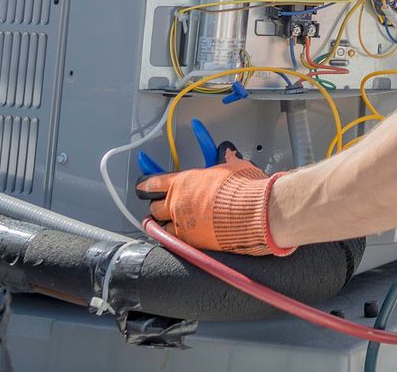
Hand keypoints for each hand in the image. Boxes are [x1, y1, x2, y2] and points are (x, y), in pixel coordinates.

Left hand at [137, 151, 291, 254]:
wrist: (254, 214)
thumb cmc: (243, 189)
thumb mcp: (235, 167)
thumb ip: (226, 161)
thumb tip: (227, 153)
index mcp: (184, 183)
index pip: (154, 183)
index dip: (146, 184)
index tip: (142, 186)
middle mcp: (178, 204)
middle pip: (154, 207)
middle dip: (157, 206)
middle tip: (161, 205)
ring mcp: (184, 226)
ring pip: (163, 227)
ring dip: (166, 224)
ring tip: (171, 223)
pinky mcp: (193, 243)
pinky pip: (177, 242)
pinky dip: (179, 239)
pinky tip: (186, 237)